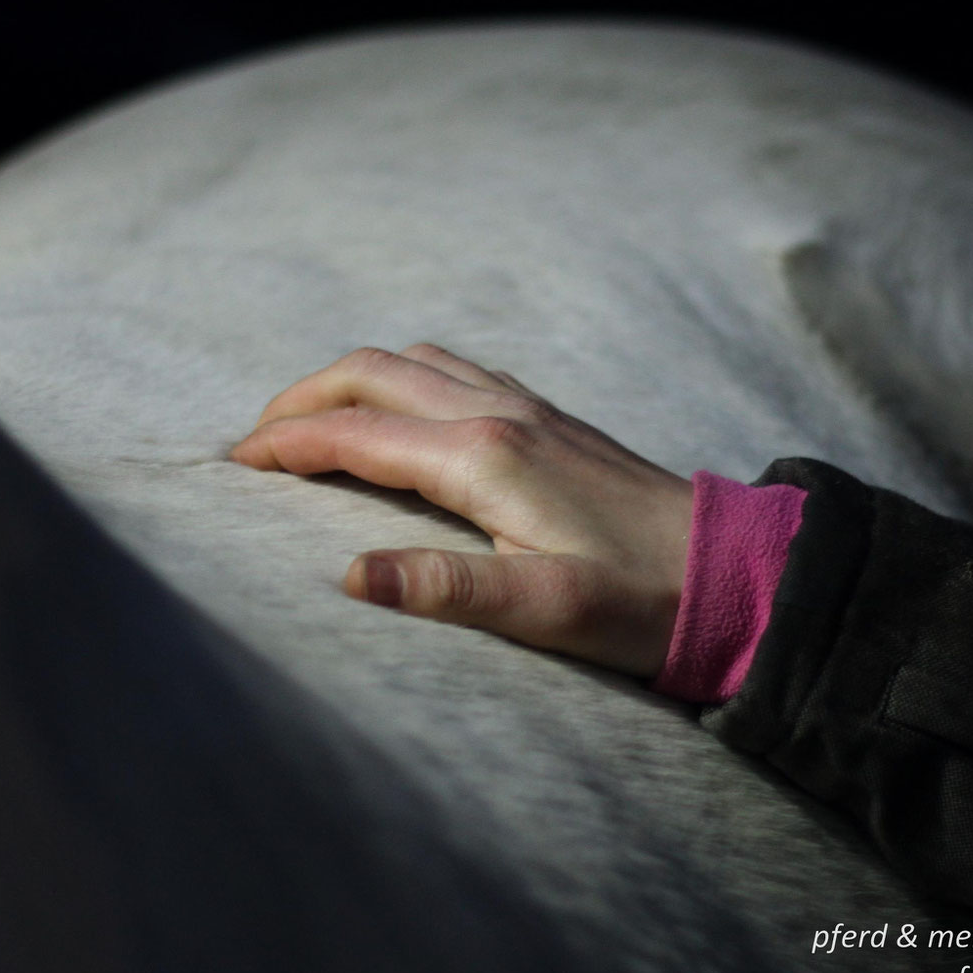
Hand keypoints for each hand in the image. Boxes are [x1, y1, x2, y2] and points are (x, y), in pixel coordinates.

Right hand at [228, 344, 693, 678]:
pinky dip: (400, 375)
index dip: (287, 445)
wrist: (738, 573)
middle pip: (374, 372)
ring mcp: (528, 407)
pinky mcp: (551, 418)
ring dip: (349, 379)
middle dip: (302, 397)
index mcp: (484, 458)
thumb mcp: (545, 612)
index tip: (234, 466)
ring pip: (414, 359)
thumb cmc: (642, 603)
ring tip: (309, 419)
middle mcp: (500, 414)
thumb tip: (348, 577)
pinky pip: (454, 368)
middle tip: (253, 439)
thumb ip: (445, 591)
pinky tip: (400, 408)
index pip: (358, 434)